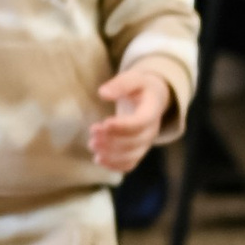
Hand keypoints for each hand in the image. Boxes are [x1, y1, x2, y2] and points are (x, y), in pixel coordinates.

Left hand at [88, 63, 173, 177]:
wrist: (153, 98)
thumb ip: (120, 84)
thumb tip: (102, 93)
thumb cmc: (141, 87)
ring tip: (92, 145)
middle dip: (113, 140)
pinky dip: (115, 165)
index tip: (104, 123)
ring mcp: (146, 142)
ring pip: (132, 156)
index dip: (122, 126)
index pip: (140, 123)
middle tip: (92, 132)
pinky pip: (130, 163)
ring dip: (111, 154)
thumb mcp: (134, 78)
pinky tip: (98, 159)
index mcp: (152, 110)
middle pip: (135, 142)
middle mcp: (152, 130)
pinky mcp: (138, 150)